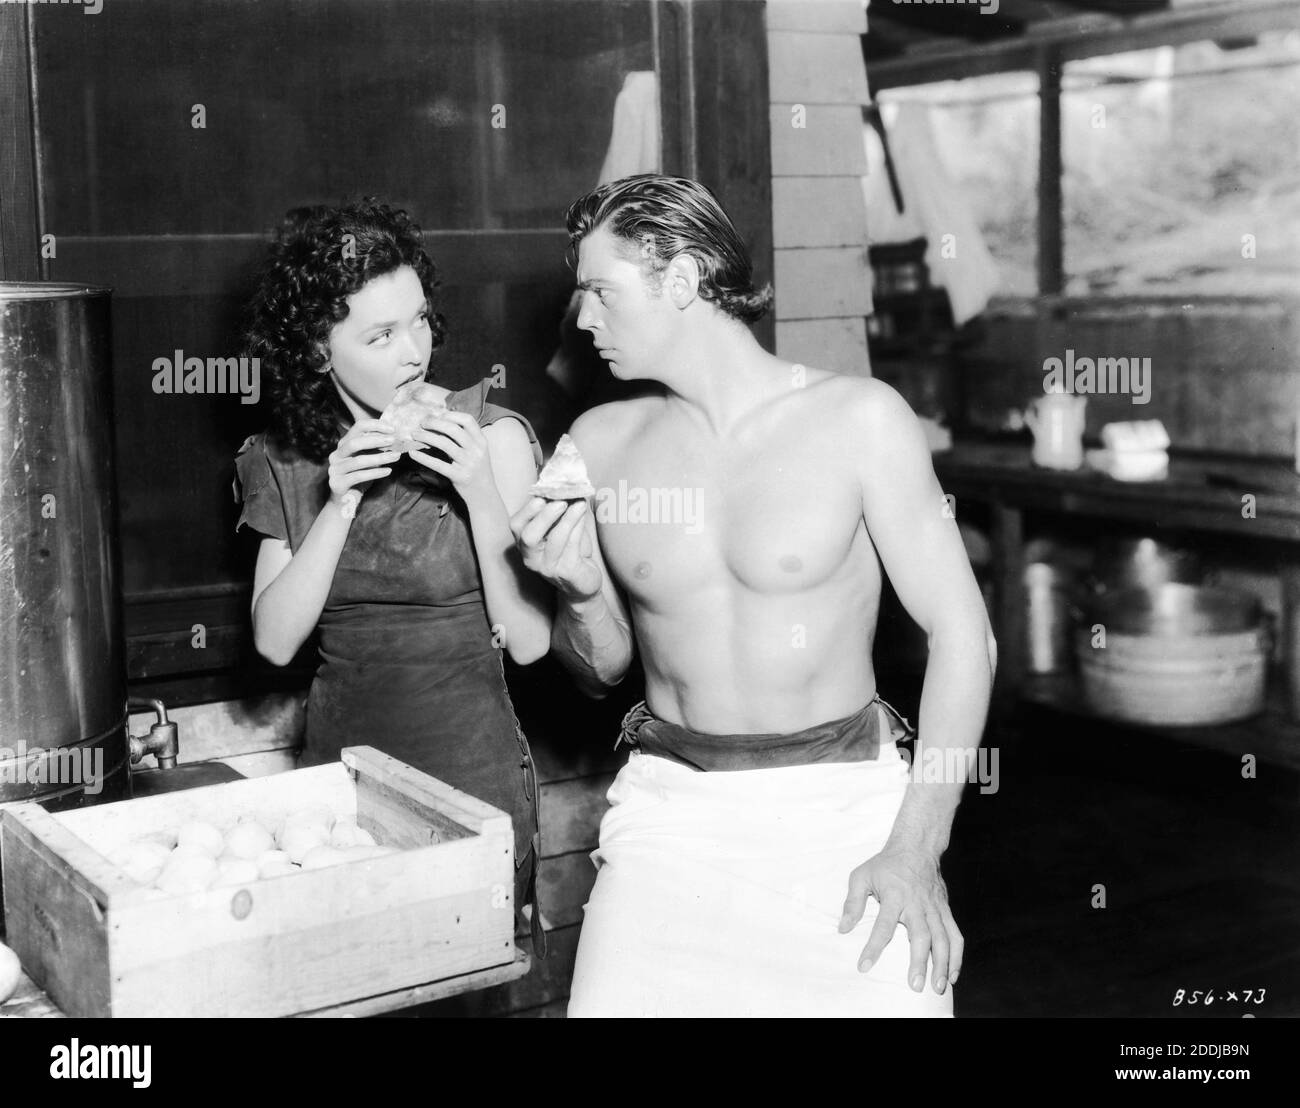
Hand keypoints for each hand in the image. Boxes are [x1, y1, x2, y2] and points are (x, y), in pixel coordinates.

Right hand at [328, 419, 398, 516]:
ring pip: (358, 461)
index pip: (357, 427)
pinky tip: (388, 471)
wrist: (345, 502)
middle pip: (355, 442)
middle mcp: (336, 455)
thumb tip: (395, 438)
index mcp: (343, 445)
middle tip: (393, 441)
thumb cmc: (359, 478)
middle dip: (376, 440)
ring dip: (380, 458)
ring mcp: (334, 469)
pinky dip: (375, 473)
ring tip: (396, 457)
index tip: (392, 428)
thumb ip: (376, 449)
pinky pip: (358, 476)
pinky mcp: (337, 483)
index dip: (375, 425)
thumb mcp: (368, 461)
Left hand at [409, 410, 495, 508]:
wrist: (484, 495)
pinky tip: (413, 453)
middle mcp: (476, 450)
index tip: (438, 415)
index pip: (467, 420)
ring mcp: (468, 464)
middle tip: (422, 423)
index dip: (451, 415)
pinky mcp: (459, 477)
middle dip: (435, 423)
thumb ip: (466, 438)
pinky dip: (423, 458)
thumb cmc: (477, 470)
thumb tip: (444, 420)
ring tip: (415, 434)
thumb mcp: (477, 451)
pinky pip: (438, 465)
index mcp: (481, 441)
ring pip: (445, 444)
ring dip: (426, 437)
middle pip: (454, 429)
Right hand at [510, 497, 602, 600]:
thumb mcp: (561, 527)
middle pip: (528, 536)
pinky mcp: (566, 572)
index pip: (516, 525)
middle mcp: (531, 557)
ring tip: (579, 504)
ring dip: (567, 519)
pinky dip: (578, 527)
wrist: (583, 581)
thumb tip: (566, 485)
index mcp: (524, 543)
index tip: (544, 494)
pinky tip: (583, 514)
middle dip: (544, 516)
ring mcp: (547, 567)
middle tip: (561, 502)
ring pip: (554, 540)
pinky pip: (572, 547)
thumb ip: (560, 510)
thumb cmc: (570, 550)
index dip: (528, 508)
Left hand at [839, 844, 962, 994]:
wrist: (916, 847)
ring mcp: (934, 908)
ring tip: (938, 987)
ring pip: (943, 939)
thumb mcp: (862, 876)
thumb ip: (852, 903)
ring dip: (943, 964)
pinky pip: (955, 935)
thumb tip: (842, 929)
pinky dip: (957, 956)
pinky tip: (952, 975)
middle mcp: (917, 903)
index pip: (883, 926)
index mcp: (894, 895)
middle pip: (921, 936)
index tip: (864, 966)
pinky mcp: (945, 910)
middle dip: (919, 962)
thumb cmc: (885, 864)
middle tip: (915, 986)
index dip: (873, 947)